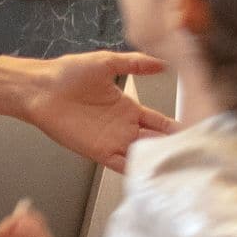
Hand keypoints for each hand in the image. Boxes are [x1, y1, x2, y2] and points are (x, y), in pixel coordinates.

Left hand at [0, 52, 177, 171]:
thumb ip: (136, 63)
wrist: (41, 88)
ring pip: (141, 156)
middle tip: (193, 156)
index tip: (194, 132)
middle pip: (154, 142)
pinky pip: (120, 164)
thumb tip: (163, 62)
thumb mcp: (107, 62)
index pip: (159, 122)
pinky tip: (150, 174)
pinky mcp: (98, 151)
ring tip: (177, 168)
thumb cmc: (69, 73)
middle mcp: (123, 127)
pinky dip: (135, 170)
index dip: (175, 128)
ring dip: (157, 162)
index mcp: (128, 108)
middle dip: (172, 149)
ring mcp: (112, 141)